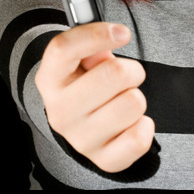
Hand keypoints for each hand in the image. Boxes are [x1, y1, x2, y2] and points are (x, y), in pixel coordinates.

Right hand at [35, 22, 154, 172]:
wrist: (82, 122)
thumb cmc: (86, 82)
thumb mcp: (82, 58)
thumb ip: (92, 43)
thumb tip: (113, 36)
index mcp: (50, 79)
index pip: (63, 48)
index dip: (97, 34)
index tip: (122, 33)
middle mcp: (60, 111)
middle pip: (114, 73)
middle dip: (130, 68)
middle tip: (126, 74)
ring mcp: (80, 139)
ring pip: (134, 102)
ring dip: (135, 96)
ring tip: (122, 98)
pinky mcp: (103, 160)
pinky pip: (140, 137)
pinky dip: (143, 124)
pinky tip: (129, 121)